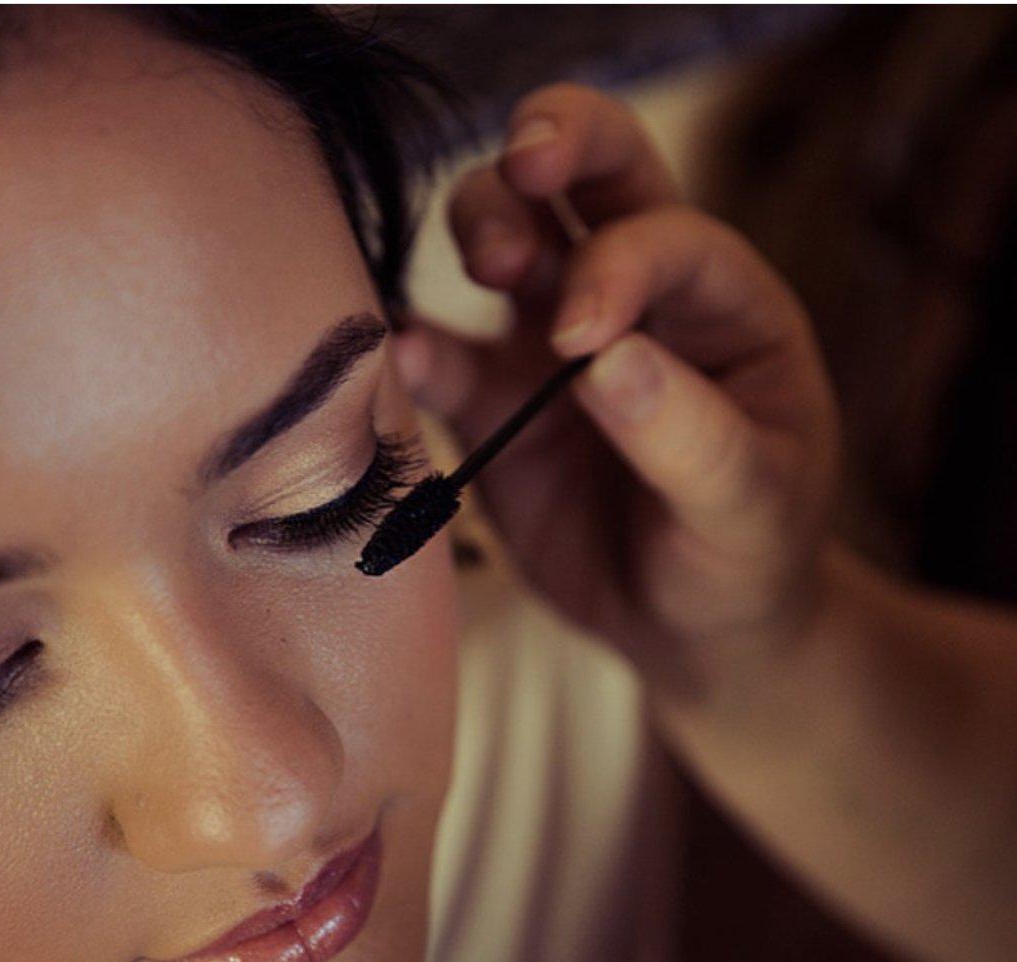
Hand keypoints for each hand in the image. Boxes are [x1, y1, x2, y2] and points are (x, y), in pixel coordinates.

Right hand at [392, 82, 840, 691]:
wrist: (683, 625)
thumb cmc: (743, 556)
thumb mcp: (750, 509)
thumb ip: (691, 436)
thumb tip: (609, 361)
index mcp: (721, 303)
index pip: (662, 233)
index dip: (615, 265)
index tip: (580, 343)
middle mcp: (632, 298)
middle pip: (586, 172)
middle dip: (547, 148)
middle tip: (520, 186)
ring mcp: (550, 343)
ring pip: (502, 232)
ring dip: (480, 227)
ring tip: (485, 275)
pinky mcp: (492, 400)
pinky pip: (440, 352)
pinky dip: (412, 346)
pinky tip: (399, 357)